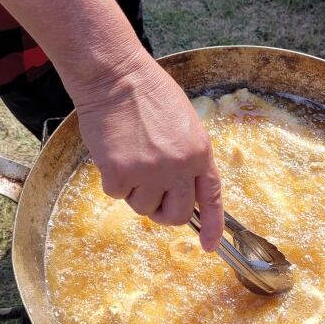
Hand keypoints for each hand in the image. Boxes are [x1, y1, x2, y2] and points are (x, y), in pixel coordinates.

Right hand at [69, 52, 223, 251]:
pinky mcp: (120, 174)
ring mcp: (150, 173)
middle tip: (150, 193)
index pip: (211, 198)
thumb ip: (188, 159)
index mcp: (200, 154)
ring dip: (134, 191)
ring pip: (142, 207)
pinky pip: (117, 195)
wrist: (116, 77)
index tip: (209, 246)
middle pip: (175, 215)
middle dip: (162, 211)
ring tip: (130, 157)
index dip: (211, 225)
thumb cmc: (148, 95)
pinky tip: (114, 153)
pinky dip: (113, 180)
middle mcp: (179, 168)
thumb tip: (182, 191)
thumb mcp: (185, 126)